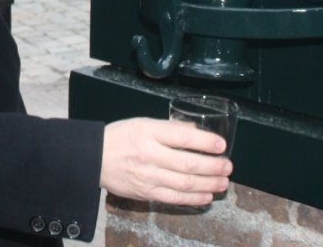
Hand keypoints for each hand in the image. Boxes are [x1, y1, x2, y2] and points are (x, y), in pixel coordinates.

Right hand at [100, 118, 232, 205]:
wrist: (94, 158)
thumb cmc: (121, 137)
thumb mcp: (144, 123)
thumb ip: (170, 127)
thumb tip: (196, 130)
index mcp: (149, 133)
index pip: (183, 137)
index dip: (205, 142)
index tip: (222, 145)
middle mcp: (150, 155)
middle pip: (188, 164)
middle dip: (213, 166)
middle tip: (228, 166)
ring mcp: (148, 177)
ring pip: (184, 184)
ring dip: (208, 184)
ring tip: (223, 183)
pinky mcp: (146, 193)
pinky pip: (174, 198)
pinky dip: (193, 198)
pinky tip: (207, 196)